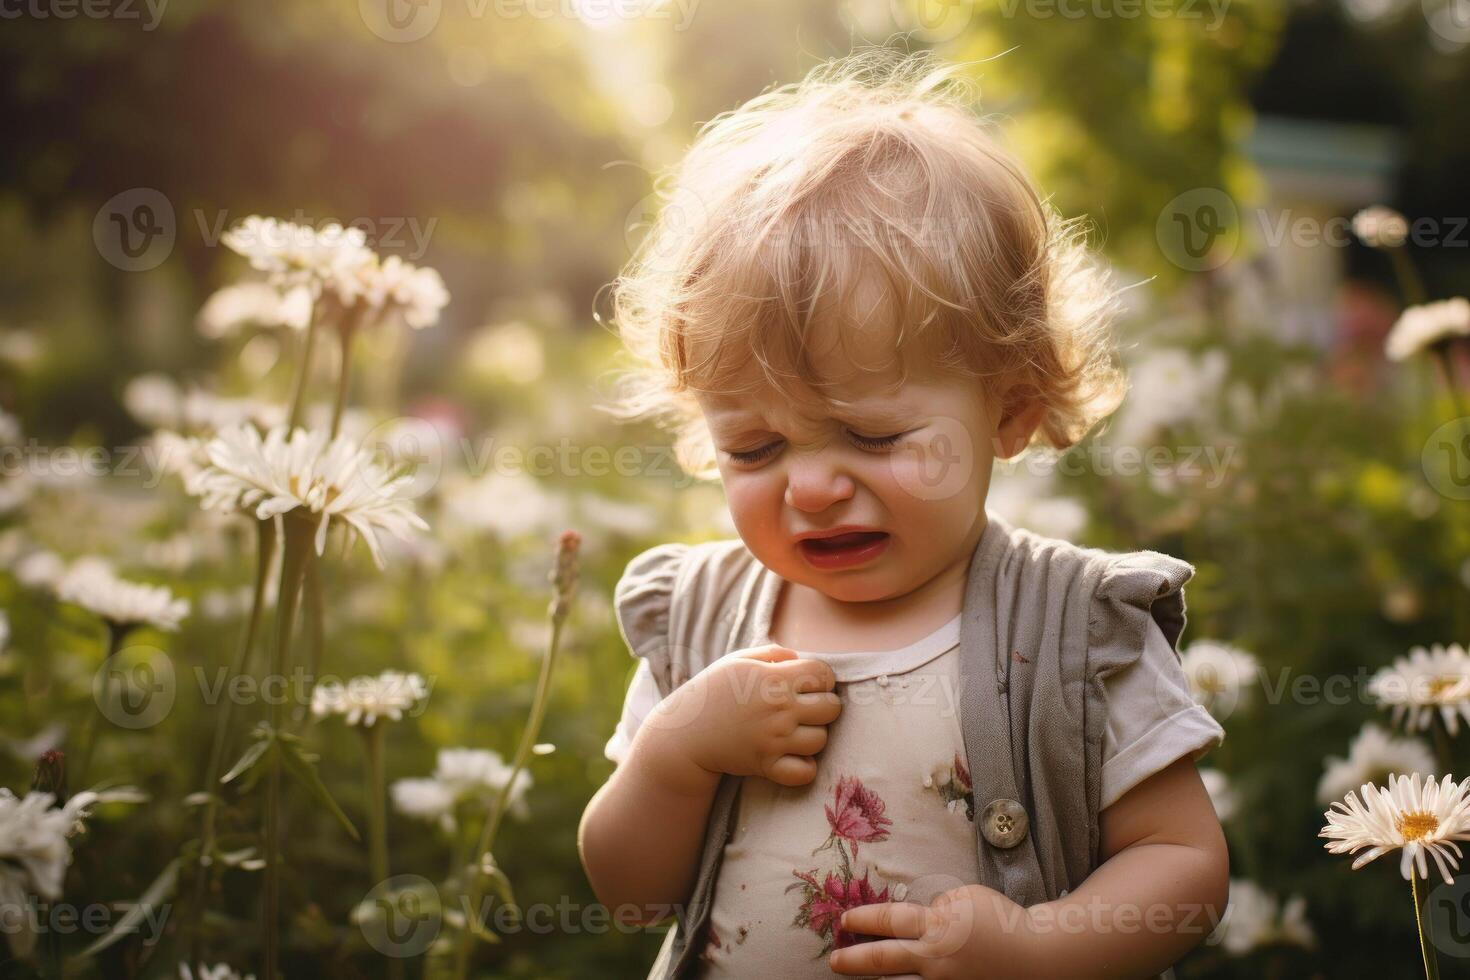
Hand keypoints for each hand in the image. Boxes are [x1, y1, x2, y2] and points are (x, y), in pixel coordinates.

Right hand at [646, 644, 841, 788]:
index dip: (821, 677)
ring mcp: (774, 739)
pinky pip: (805, 772)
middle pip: (832, 707)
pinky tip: (794, 755)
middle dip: (824, 705)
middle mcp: (778, 709)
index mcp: (773, 678)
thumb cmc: (712, 691)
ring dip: (813, 735)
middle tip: (806, 708)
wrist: (684, 733)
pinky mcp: (766, 765)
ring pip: (822, 739)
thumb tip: (799, 658)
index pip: (824, 674)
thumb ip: (772, 653)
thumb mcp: (737, 661)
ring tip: (797, 731)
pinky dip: (805, 766)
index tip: (808, 683)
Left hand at [827, 884, 1045, 979]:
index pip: (891, 921)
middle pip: (885, 960)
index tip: (844, 920)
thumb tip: (920, 920)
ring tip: (855, 978)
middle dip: (855, 961)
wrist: (1038, 955)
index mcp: (938, 928)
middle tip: (833, 962)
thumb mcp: (966, 899)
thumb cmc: (1002, 922)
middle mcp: (937, 960)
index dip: (864, 919)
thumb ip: (938, 909)